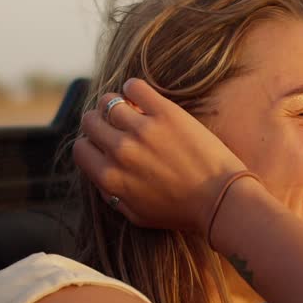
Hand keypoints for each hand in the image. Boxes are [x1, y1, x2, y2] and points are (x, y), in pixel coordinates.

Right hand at [74, 79, 247, 234]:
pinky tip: (142, 96)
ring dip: (115, 103)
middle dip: (100, 122)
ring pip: (108, 101)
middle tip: (116, 124)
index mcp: (110, 179)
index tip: (105, 143)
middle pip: (91, 121)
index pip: (81, 149)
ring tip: (130, 108)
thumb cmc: (181, 212)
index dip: (91, 144)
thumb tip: (101, 174)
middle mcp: (120, 152)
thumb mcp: (137, 215)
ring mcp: (142, 130)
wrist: (221, 200)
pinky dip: (133, 88)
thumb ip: (112, 196)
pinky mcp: (165, 113)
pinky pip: (135, 87)